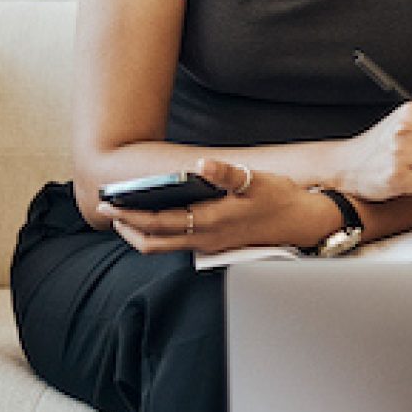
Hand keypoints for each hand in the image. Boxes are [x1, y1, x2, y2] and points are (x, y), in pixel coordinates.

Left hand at [99, 159, 317, 254]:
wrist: (304, 222)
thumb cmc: (279, 198)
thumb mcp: (256, 180)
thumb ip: (227, 173)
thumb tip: (203, 164)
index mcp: (209, 222)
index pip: (158, 223)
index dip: (130, 215)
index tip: (108, 204)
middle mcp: (205, 240)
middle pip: (153, 243)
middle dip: (127, 228)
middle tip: (108, 211)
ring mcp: (211, 246)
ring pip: (165, 246)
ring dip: (142, 232)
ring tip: (128, 214)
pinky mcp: (217, 246)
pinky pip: (179, 244)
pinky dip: (161, 233)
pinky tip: (160, 216)